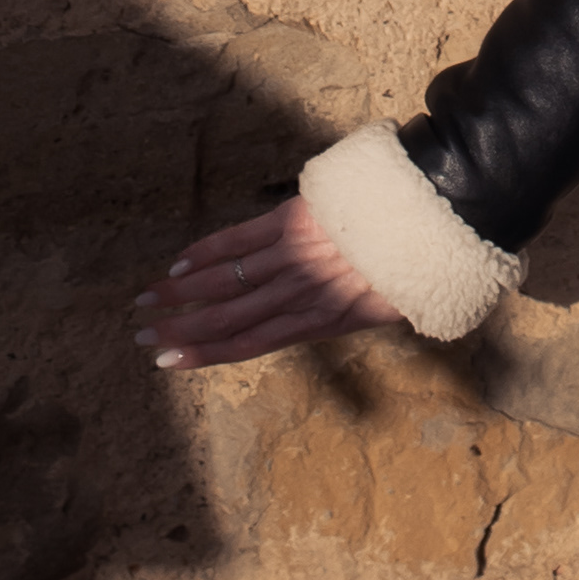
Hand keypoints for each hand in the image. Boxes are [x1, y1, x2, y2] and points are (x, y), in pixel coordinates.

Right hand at [136, 194, 402, 371]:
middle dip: (181, 330)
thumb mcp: (384, 307)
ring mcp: (292, 257)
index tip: (169, 363)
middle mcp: (299, 294)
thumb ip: (343, 315)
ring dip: (181, 293)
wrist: (435, 216)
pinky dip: (207, 252)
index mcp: (322, 321)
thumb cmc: (415, 267)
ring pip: (225, 281)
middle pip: (227, 317)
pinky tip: (179, 264)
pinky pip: (239, 239)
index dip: (206, 355)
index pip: (251, 344)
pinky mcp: (291, 221)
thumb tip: (316, 321)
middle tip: (143, 337)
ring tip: (147, 303)